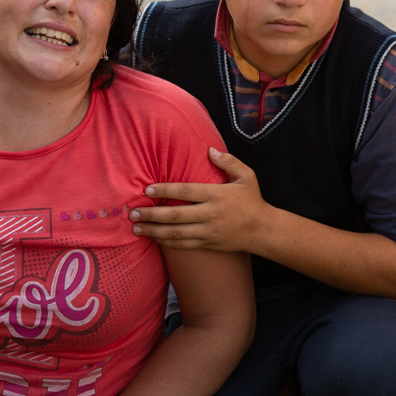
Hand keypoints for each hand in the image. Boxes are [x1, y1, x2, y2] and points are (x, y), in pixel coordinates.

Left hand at [130, 148, 270, 252]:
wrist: (263, 231)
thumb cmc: (253, 201)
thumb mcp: (246, 176)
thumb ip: (228, 161)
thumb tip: (209, 150)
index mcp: (217, 195)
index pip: (185, 192)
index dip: (165, 191)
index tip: (147, 189)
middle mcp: (210, 214)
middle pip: (175, 215)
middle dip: (151, 215)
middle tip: (132, 212)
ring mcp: (208, 232)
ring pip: (175, 234)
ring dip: (153, 231)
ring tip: (136, 227)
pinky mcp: (208, 244)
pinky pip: (183, 245)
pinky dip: (166, 242)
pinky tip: (153, 238)